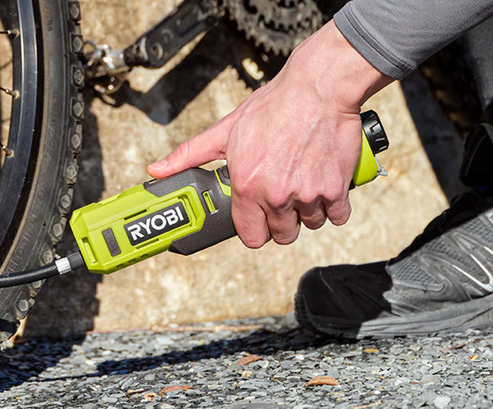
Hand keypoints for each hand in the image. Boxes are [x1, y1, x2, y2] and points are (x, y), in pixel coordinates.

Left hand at [148, 22, 391, 246]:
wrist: (318, 88)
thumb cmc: (273, 106)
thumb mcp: (225, 130)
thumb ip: (189, 155)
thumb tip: (155, 171)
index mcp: (246, 185)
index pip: (251, 237)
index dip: (254, 229)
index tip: (257, 219)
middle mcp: (276, 194)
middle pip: (282, 235)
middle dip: (281, 223)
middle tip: (281, 200)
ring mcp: (308, 193)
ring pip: (309, 225)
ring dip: (307, 213)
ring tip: (302, 186)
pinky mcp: (336, 188)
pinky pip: (337, 216)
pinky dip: (333, 207)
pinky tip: (324, 188)